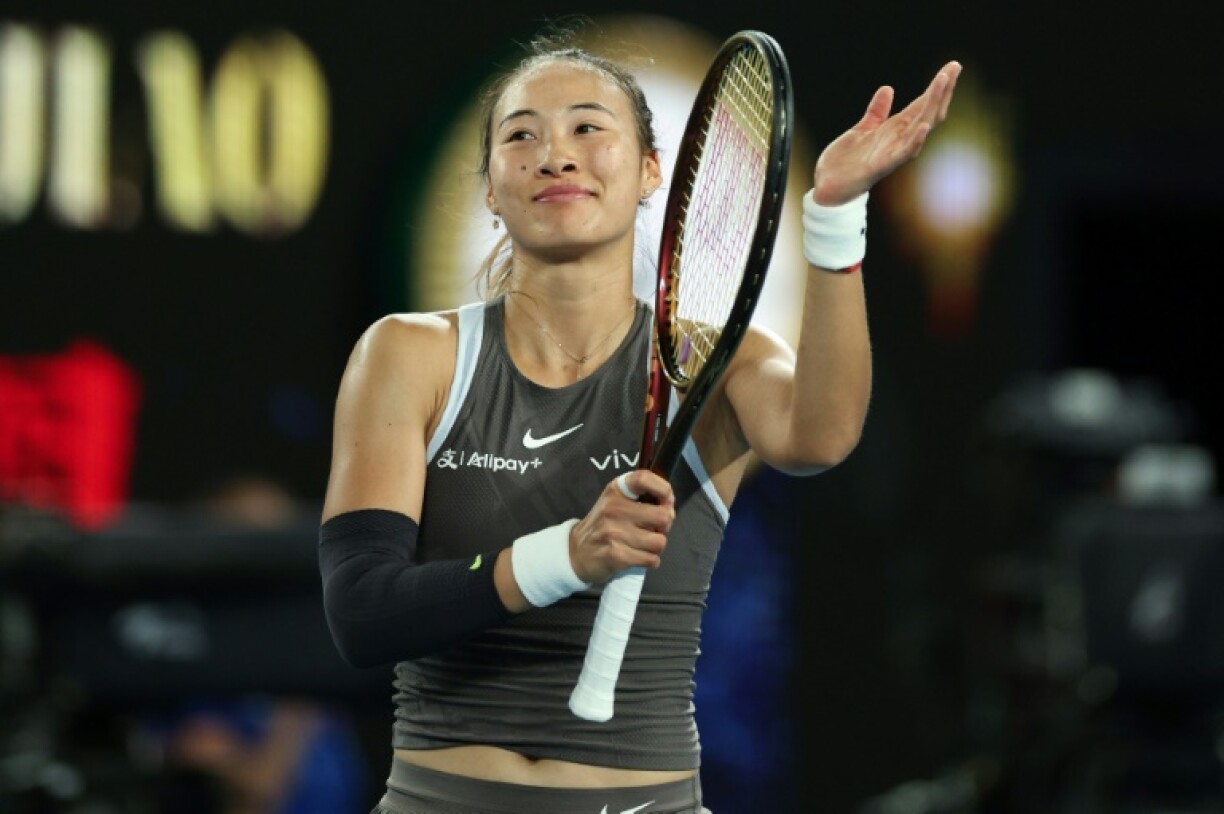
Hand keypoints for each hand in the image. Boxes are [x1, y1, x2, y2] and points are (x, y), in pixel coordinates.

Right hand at [569, 470, 674, 583]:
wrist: (577, 552)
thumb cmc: (604, 525)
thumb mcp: (615, 502)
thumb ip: (641, 498)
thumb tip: (669, 507)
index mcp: (616, 491)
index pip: (644, 478)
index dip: (663, 489)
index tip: (666, 501)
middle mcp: (614, 508)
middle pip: (663, 517)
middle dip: (664, 527)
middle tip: (654, 530)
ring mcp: (613, 532)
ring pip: (659, 542)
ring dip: (656, 547)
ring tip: (643, 545)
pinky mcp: (615, 555)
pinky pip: (651, 559)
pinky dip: (650, 561)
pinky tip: (638, 557)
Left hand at [812, 61, 961, 205]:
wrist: (828, 189)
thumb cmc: (845, 163)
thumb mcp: (861, 130)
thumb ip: (876, 112)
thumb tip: (888, 88)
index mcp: (895, 131)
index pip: (922, 105)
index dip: (937, 87)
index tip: (952, 66)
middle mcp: (899, 141)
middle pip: (928, 112)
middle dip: (942, 90)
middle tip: (954, 67)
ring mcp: (892, 153)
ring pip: (920, 127)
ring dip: (933, 105)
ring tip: (943, 83)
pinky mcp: (880, 166)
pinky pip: (903, 153)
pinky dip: (915, 141)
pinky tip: (924, 126)